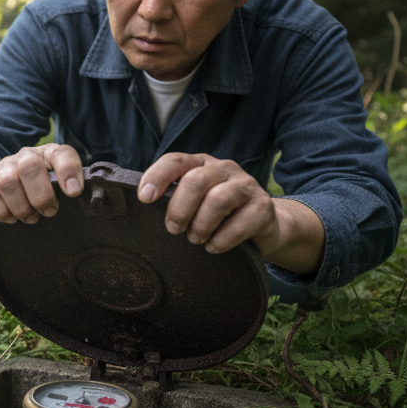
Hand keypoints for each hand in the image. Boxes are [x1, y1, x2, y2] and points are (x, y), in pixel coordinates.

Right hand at [0, 144, 84, 230]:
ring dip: (22, 207)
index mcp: (50, 155)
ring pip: (9, 182)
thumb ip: (73, 191)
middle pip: (30, 166)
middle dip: (41, 195)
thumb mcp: (59, 188)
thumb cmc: (42, 193)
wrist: (5, 190)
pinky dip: (2, 212)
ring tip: (31, 218)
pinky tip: (12, 219)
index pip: (62, 154)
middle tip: (49, 212)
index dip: (68, 171)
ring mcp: (4, 166)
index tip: (73, 193)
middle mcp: (27, 156)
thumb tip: (94, 204)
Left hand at [137, 153, 323, 274]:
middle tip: (173, 229)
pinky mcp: (263, 207)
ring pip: (217, 201)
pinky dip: (221, 240)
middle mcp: (224, 168)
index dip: (157, 177)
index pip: (175, 161)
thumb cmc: (218, 214)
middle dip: (179, 209)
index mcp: (201, 164)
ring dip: (201, 226)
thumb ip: (173, 198)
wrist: (265, 224)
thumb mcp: (194, 202)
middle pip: (195, 181)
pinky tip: (214, 246)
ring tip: (196, 239)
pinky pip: (239, 224)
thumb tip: (141, 205)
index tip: (144, 199)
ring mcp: (246, 185)